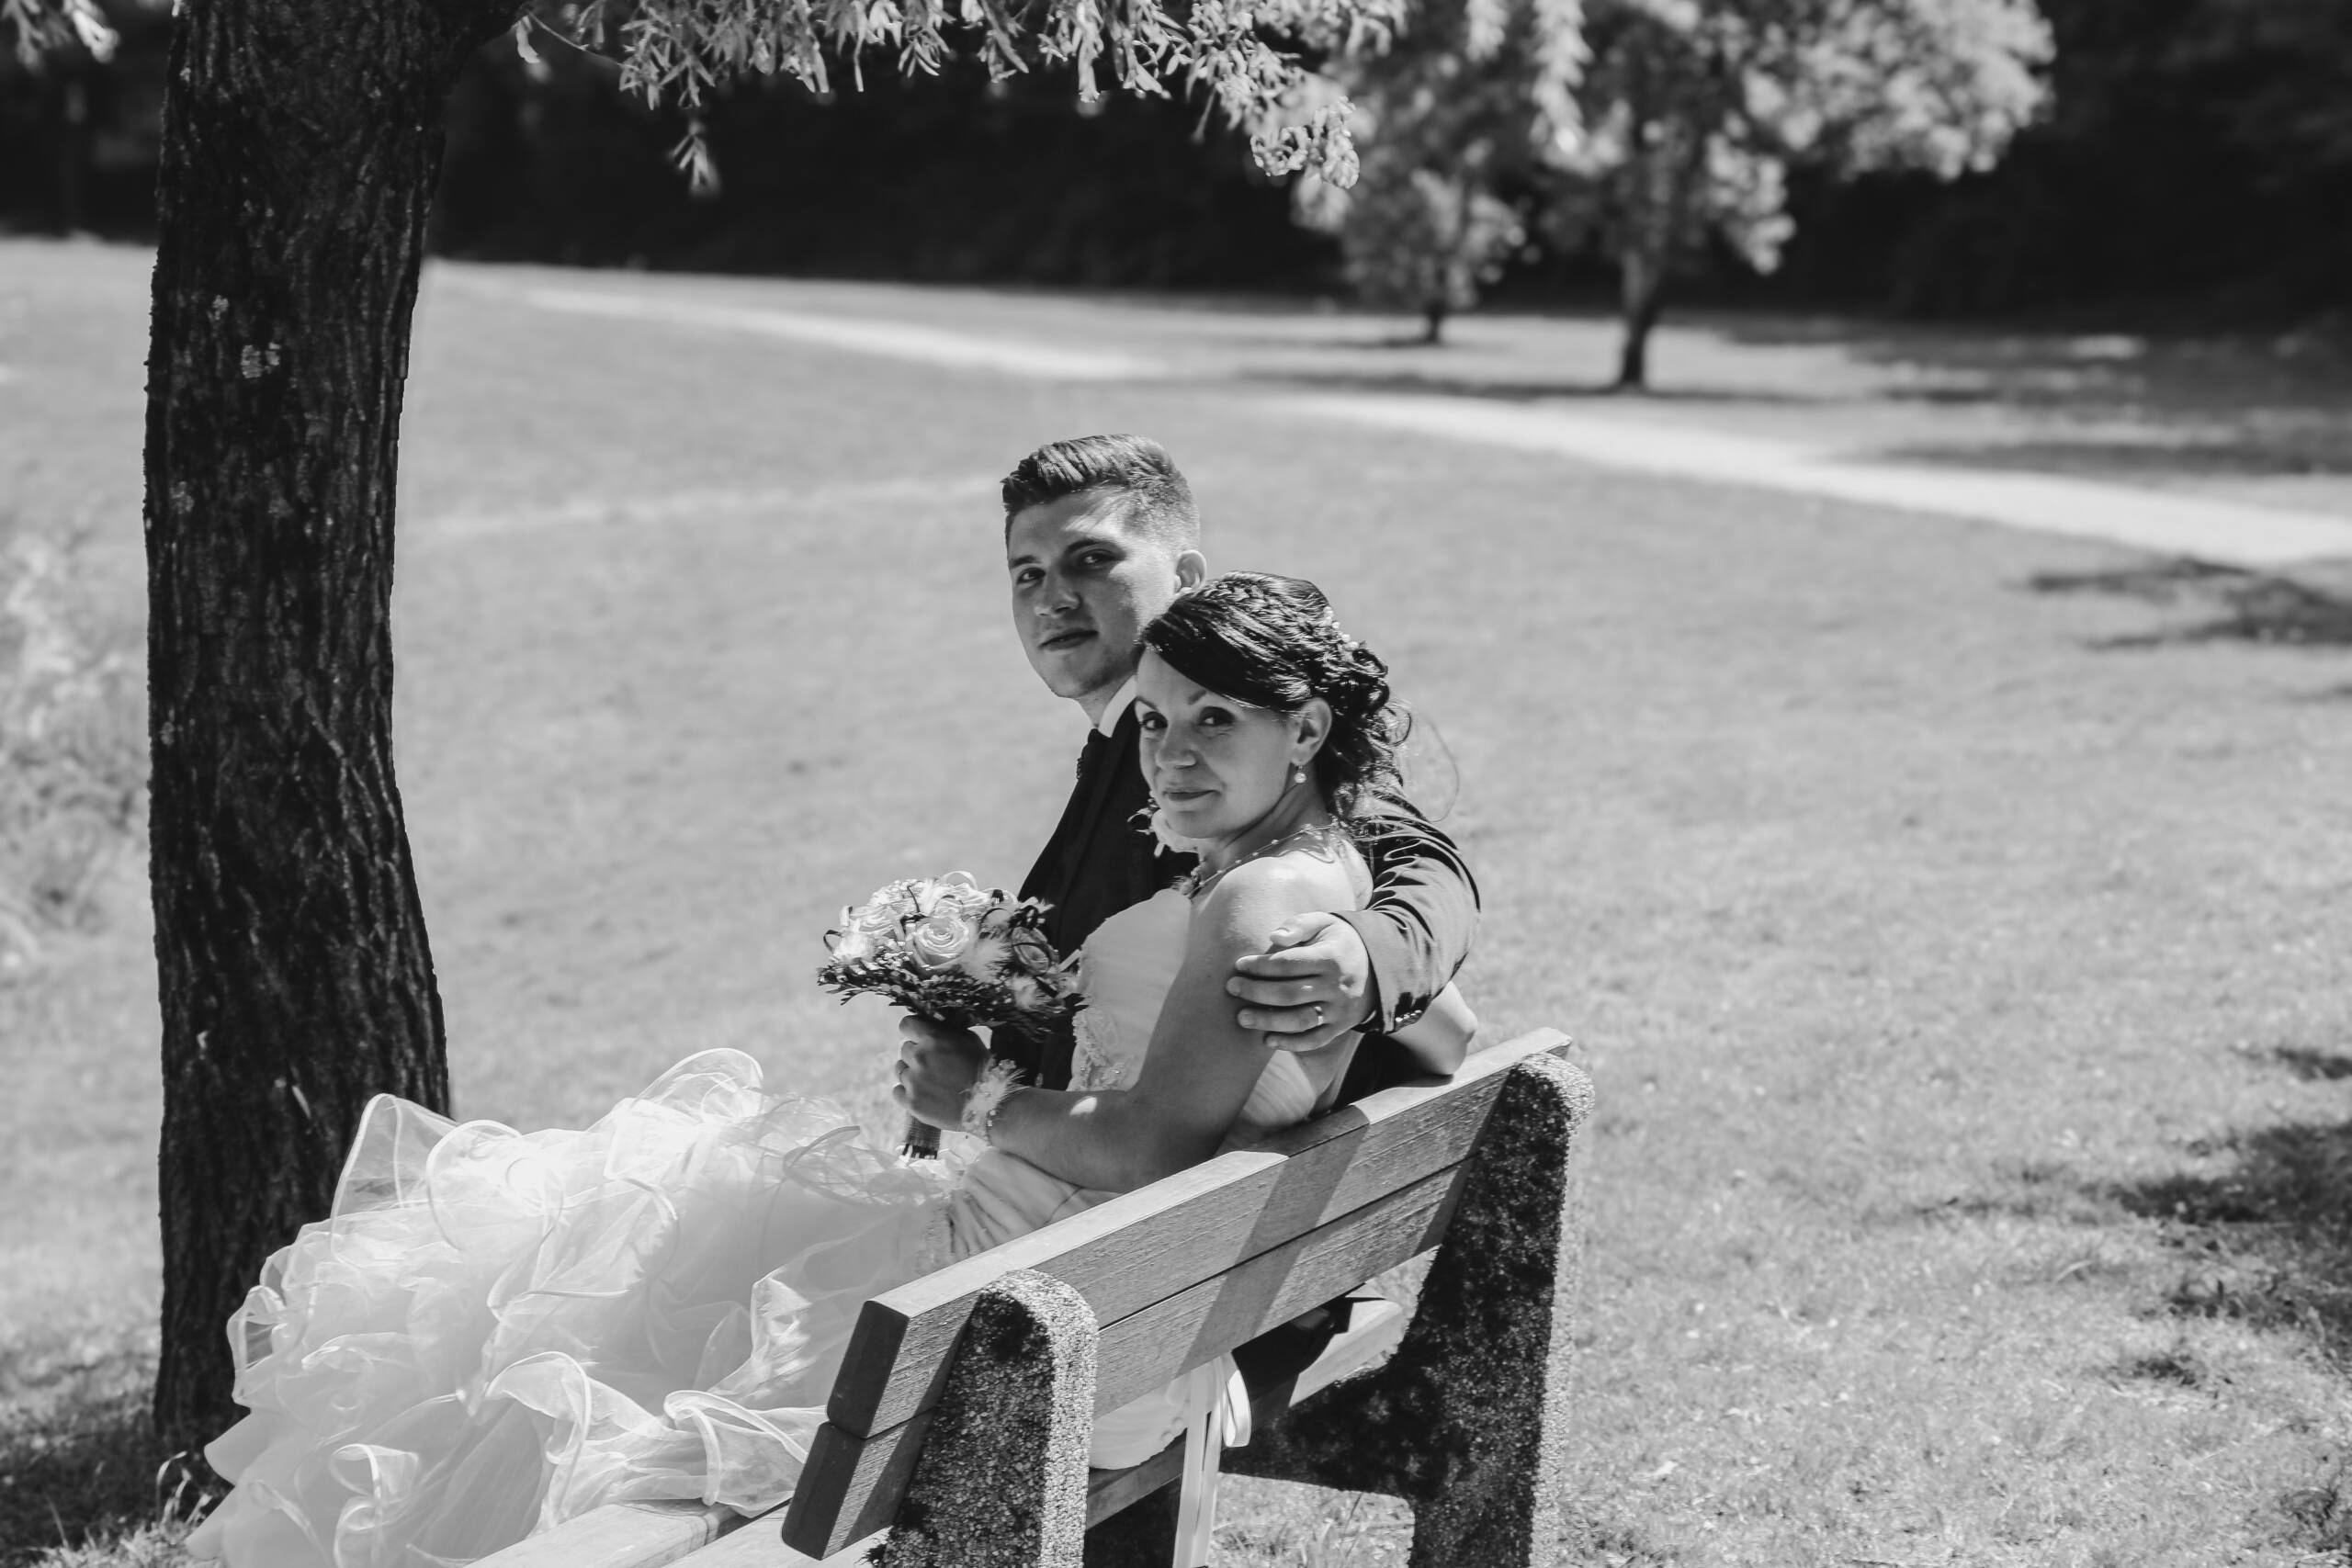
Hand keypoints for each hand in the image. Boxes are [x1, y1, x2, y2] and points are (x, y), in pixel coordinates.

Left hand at [894, 1015, 986, 1129]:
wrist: (990, 1104)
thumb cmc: (983, 1069)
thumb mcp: (969, 1039)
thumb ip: (947, 1031)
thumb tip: (933, 1024)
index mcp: (933, 1038)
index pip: (906, 1025)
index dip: (913, 1030)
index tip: (919, 1036)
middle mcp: (919, 1057)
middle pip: (904, 1049)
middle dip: (917, 1053)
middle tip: (934, 1064)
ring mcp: (913, 1081)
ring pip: (900, 1069)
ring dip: (912, 1072)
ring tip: (931, 1080)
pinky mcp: (911, 1102)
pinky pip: (897, 1091)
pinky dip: (907, 1092)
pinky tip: (923, 1093)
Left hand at [1228, 912, 1372, 1053]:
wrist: (1377, 967)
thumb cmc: (1339, 941)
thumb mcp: (1325, 922)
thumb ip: (1299, 924)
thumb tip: (1273, 937)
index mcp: (1331, 958)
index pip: (1288, 963)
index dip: (1260, 965)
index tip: (1239, 965)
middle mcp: (1336, 986)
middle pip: (1289, 994)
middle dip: (1256, 992)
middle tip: (1231, 988)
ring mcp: (1339, 1010)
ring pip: (1299, 1020)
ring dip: (1268, 1021)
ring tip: (1242, 1017)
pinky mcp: (1340, 1026)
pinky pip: (1314, 1040)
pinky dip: (1291, 1043)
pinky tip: (1267, 1040)